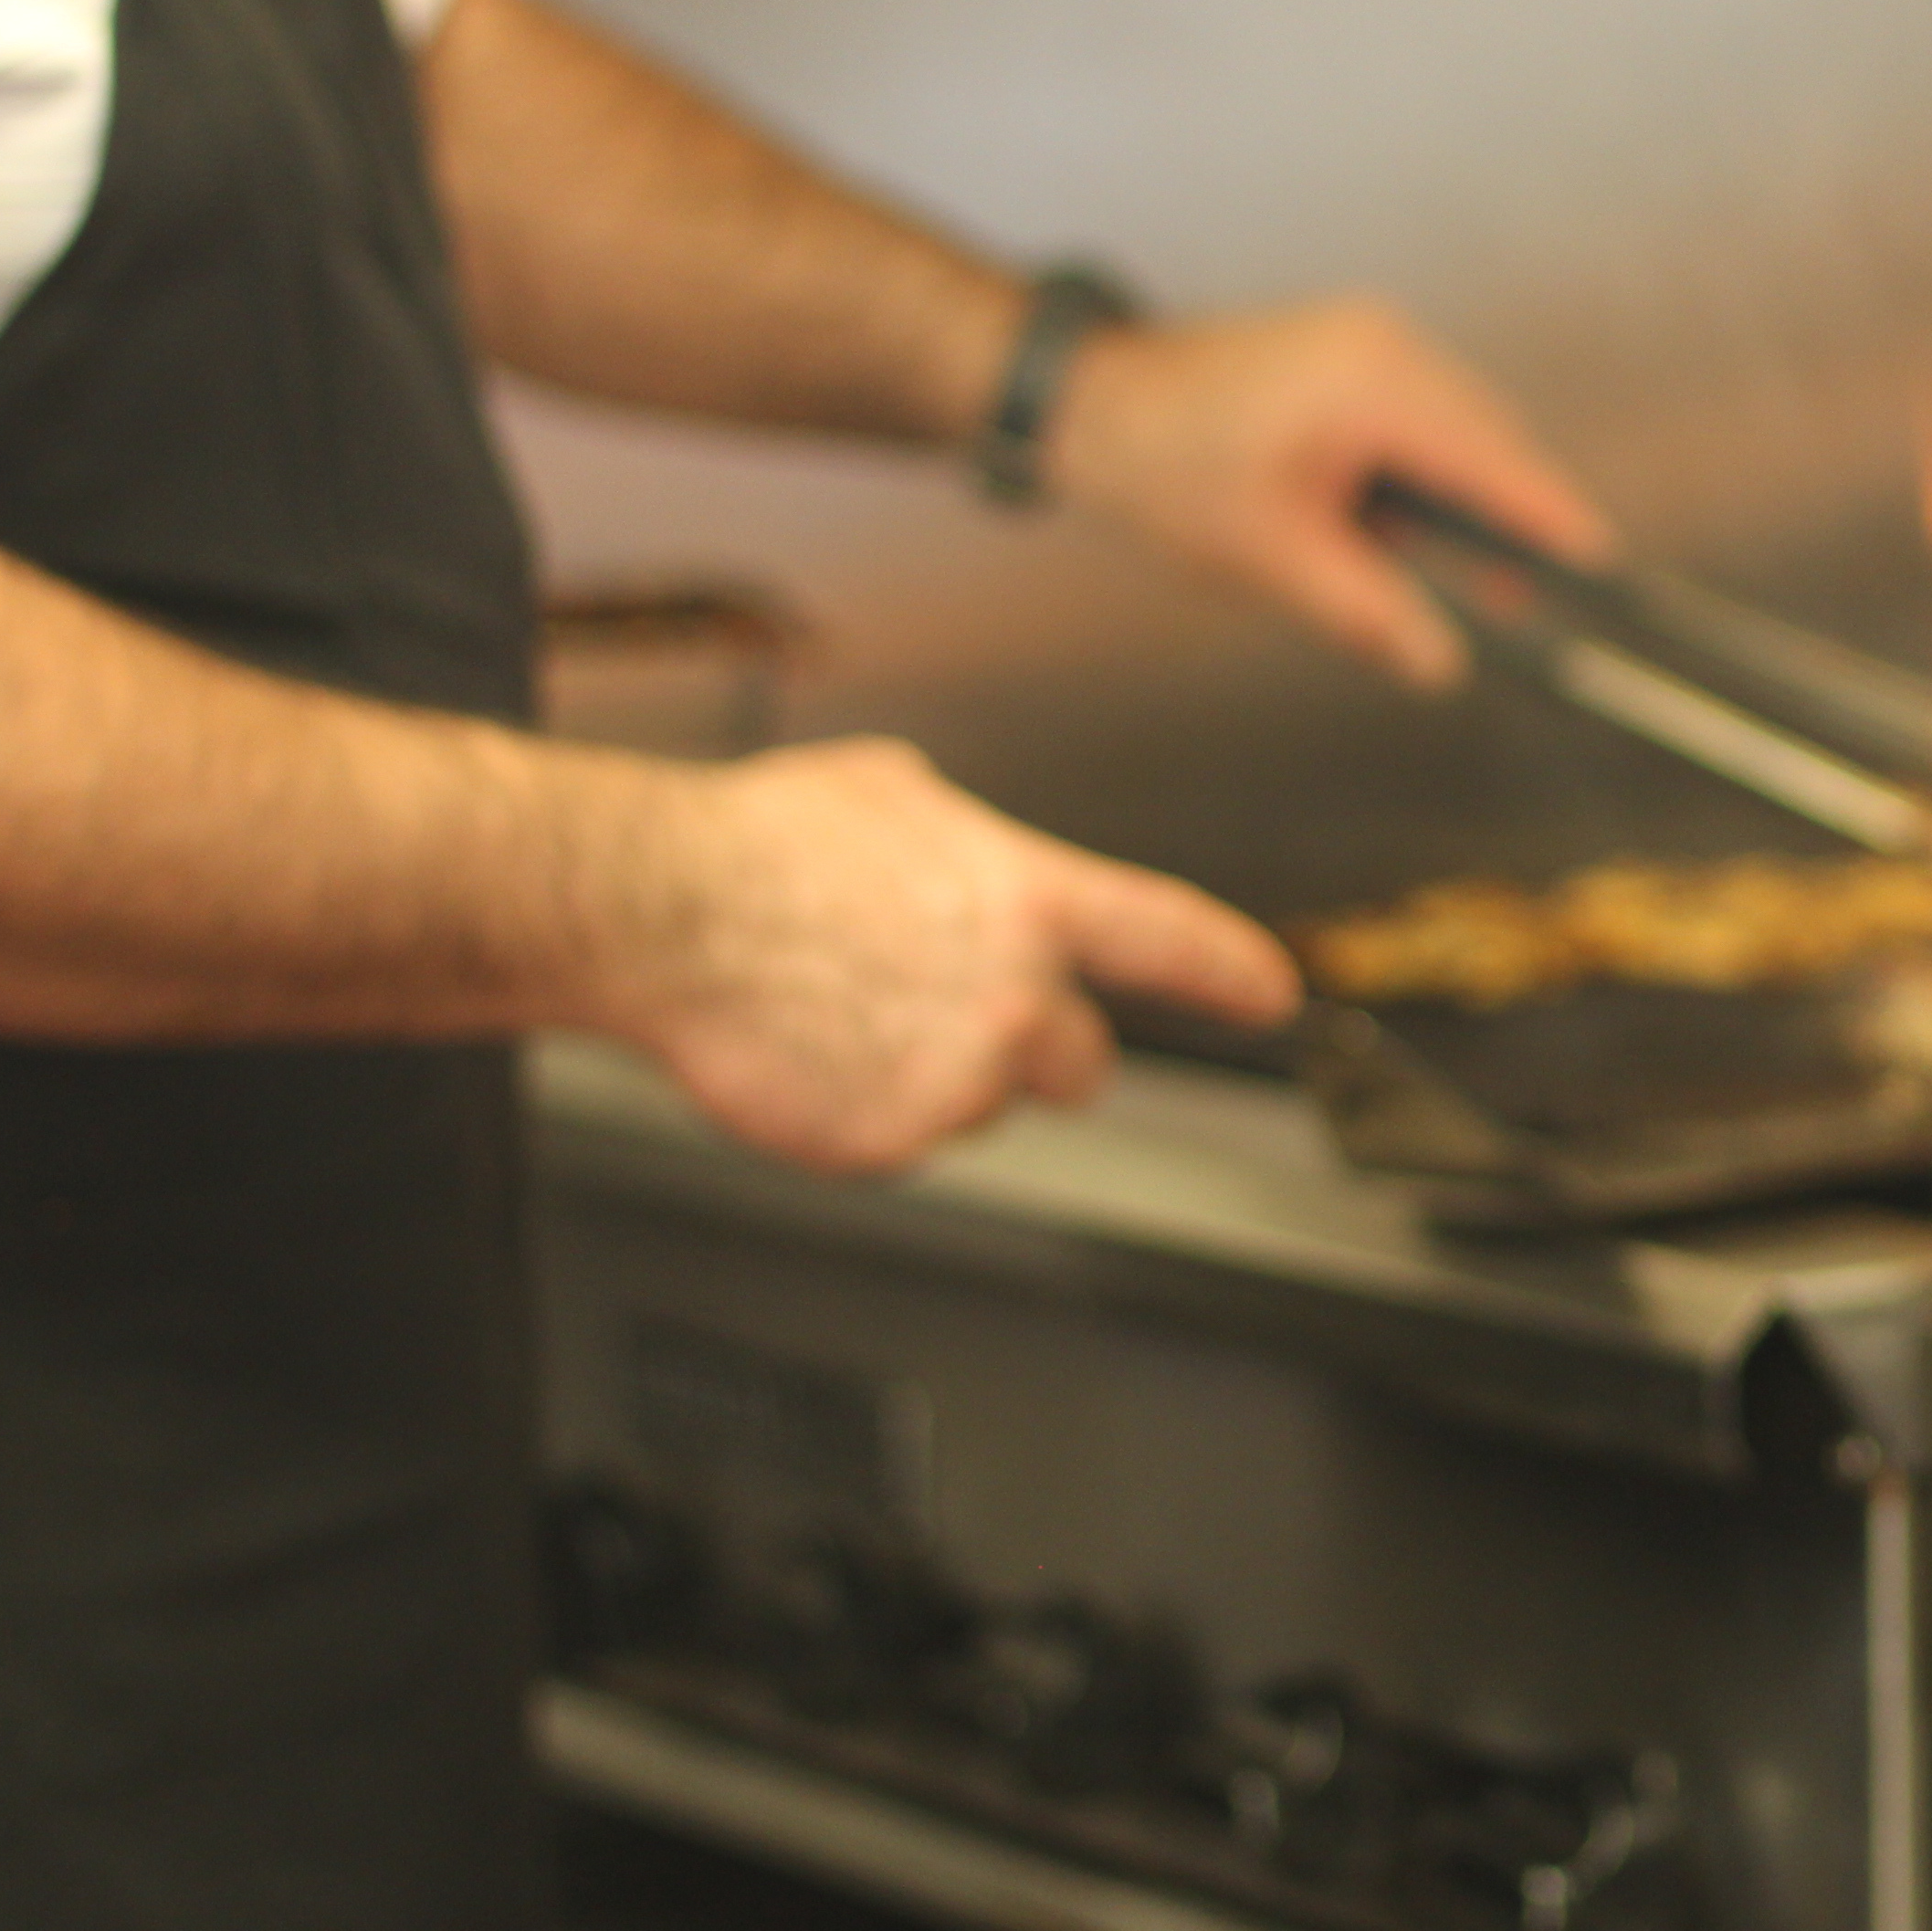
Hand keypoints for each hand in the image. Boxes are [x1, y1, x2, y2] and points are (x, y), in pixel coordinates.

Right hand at [605, 736, 1299, 1173]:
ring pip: (987, 1101)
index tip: (1269, 995)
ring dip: (939, 1072)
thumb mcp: (895, 791)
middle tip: (948, 1006)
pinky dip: (873, 1110)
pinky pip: (911, 1137)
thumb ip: (970, 841)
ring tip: (848, 1007)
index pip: (1172, 942)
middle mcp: (1014, 998)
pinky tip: (817, 1048)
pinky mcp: (894, 1139)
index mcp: (1029, 902)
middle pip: (1082, 1062)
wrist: (663, 911)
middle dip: (1035, 1044)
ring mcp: (958, 1078)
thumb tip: (970, 849)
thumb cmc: (763, 843)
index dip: (1232, 972)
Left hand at [1040, 296, 1609, 687]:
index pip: (1497, 463)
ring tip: (1464, 578)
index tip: (1603, 571)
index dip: (1553, 522)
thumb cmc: (1169, 468)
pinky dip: (1430, 472)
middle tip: (1523, 602)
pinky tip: (1403, 526)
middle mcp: (1387, 346)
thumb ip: (1372, 611)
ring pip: (1462, 428)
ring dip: (1468, 499)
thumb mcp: (1277, 559)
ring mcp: (1370, 338)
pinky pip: (1424, 414)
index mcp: (1377, 386)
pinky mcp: (1352, 350)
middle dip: (1513, 521)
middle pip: (1493, 440)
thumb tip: (1443, 665)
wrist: (1089, 400)